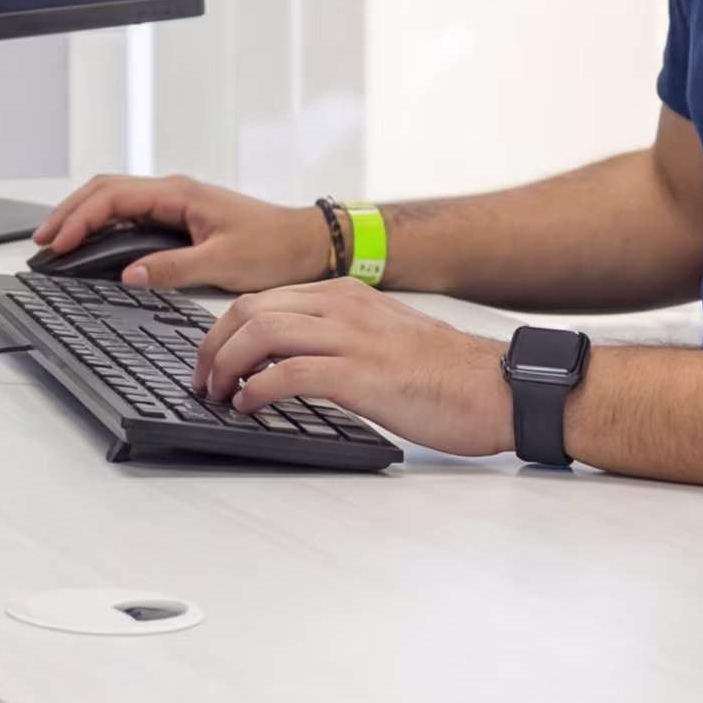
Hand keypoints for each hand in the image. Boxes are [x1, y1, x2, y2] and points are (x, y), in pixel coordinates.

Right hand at [33, 174, 336, 291]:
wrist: (309, 242)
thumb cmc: (276, 247)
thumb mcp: (223, 262)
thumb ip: (172, 268)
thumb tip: (128, 275)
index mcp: (179, 193)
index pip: (112, 198)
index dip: (79, 220)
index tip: (57, 244)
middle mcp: (173, 192)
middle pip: (104, 191)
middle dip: (68, 213)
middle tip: (41, 241)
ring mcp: (176, 203)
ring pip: (114, 200)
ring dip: (83, 217)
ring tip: (56, 241)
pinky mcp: (181, 218)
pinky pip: (131, 214)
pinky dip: (104, 225)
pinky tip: (93, 243)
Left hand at [191, 277, 511, 457]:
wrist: (501, 387)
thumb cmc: (448, 373)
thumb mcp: (383, 336)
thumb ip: (339, 336)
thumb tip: (289, 360)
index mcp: (345, 295)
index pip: (262, 298)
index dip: (224, 329)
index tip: (210, 358)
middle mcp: (342, 307)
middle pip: (248, 309)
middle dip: (211, 345)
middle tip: (202, 379)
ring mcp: (351, 338)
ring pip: (259, 332)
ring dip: (224, 365)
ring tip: (218, 394)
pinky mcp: (360, 374)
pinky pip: (288, 373)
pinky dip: (256, 389)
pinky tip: (248, 407)